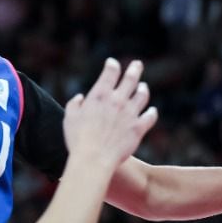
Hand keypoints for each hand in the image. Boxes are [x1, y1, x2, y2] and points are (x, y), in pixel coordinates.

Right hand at [64, 58, 156, 172]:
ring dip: (143, 89)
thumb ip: (74, 104)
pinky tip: (152, 111)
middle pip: (130, 79)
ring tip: (143, 87)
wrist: (94, 159)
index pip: (110, 72)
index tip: (112, 63)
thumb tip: (80, 98)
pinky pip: (150, 116)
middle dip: (134, 69)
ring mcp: (130, 113)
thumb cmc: (78, 139)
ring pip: (142, 95)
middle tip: (137, 64)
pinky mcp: (138, 128)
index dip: (112, 65)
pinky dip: (152, 112)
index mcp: (100, 95)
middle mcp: (117, 100)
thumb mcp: (69, 118)